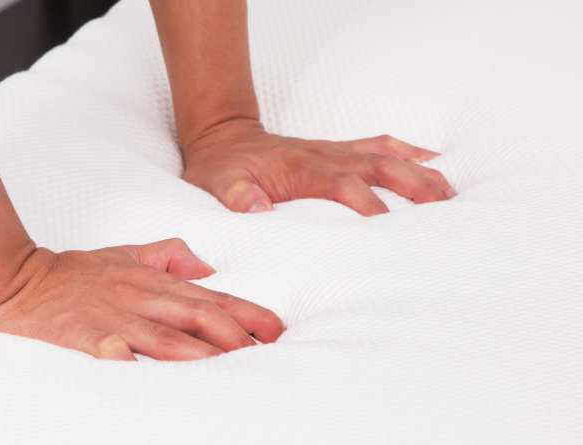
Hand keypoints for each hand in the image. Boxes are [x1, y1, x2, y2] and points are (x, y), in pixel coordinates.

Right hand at [0, 238, 284, 360]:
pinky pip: (104, 348)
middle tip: (264, 353)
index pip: (208, 298)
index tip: (275, 329)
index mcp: (150, 282)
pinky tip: (137, 367)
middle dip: (233, 335)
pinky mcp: (80, 335)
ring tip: (227, 366)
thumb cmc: (74, 272)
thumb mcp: (124, 255)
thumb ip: (167, 256)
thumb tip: (205, 267)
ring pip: (161, 336)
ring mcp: (110, 317)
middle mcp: (138, 298)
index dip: (245, 312)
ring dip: (197, 352)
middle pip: (194, 316)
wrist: (16, 277)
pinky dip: (122, 357)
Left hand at [182, 119, 455, 215]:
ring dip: (418, 171)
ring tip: (451, 192)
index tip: (387, 224)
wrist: (221, 137)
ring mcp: (332, 152)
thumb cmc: (219, 168)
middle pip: (376, 166)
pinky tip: (433, 161)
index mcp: (298, 169)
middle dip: (412, 184)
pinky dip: (408, 152)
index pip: (340, 184)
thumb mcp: (213, 184)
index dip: (364, 201)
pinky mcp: (336, 151)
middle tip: (444, 206)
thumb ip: (233, 194)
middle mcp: (323, 156)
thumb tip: (255, 208)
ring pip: (384, 156)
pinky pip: (377, 146)